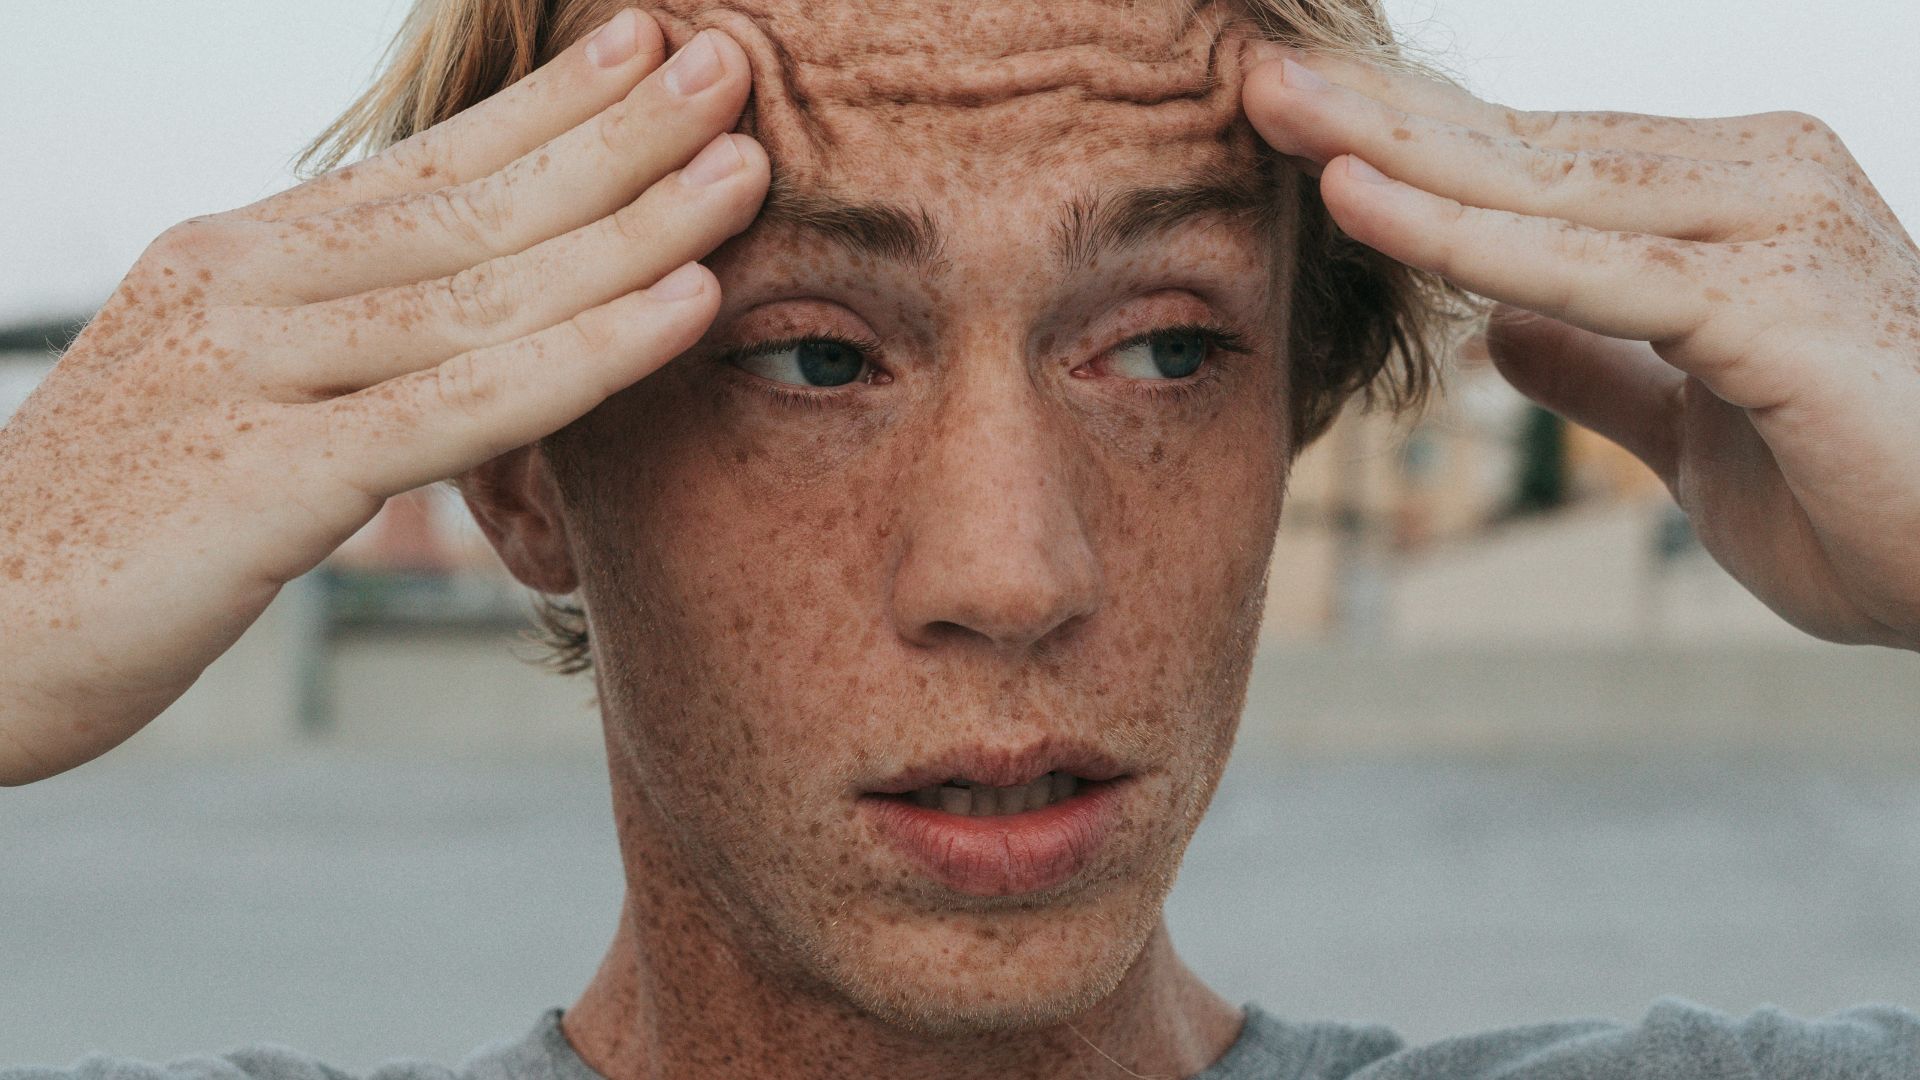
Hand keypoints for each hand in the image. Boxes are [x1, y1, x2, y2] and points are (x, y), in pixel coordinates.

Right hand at [0, 11, 768, 783]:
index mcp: (237, 259)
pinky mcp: (266, 479)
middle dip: (615, 136)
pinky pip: (461, 404)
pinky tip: (684, 307)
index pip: (420, 165)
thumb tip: (452, 319)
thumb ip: (328, 345)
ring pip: (483, 288)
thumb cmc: (110, 526)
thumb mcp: (221, 397)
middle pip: (470, 203)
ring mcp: (252, 374)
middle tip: (729, 69)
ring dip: (632, 225)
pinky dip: (587, 353)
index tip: (642, 47)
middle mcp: (245, 288)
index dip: (543, 107)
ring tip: (742, 167)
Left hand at [1244, 48, 1919, 651]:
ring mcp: (1767, 230)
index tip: (1296, 118)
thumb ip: (1601, 366)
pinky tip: (1360, 202)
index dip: (1410, 141)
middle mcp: (1749, 183)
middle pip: (1521, 146)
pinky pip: (1584, 267)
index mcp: (1720, 205)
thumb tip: (1496, 333)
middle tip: (1248, 70)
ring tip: (1270, 105)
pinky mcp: (1772, 303)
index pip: (1533, 163)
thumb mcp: (1691, 427)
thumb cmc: (1866, 493)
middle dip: (1376, 112)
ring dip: (1392, 145)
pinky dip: (1464, 237)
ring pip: (1538, 186)